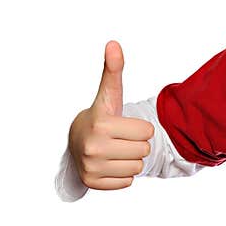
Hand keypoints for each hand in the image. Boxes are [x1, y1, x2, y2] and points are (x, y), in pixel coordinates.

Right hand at [67, 41, 154, 189]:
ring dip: (130, 159)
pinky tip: (109, 163)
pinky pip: (127, 182)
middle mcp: (93, 147)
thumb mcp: (109, 94)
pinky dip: (121, 174)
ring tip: (114, 150)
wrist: (76, 141)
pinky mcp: (91, 183)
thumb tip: (113, 43)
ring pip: (137, 167)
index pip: (148, 132)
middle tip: (119, 138)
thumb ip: (113, 70)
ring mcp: (91, 167)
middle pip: (145, 150)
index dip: (140, 128)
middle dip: (136, 144)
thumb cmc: (101, 116)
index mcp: (101, 124)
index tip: (123, 124)